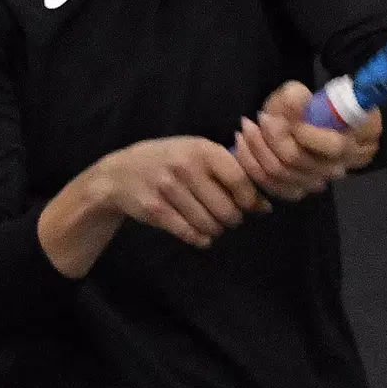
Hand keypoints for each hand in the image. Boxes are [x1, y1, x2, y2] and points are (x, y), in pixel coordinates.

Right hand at [91, 136, 270, 249]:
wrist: (121, 173)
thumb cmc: (170, 162)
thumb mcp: (199, 156)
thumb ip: (232, 175)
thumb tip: (265, 207)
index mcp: (202, 149)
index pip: (239, 179)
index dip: (249, 199)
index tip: (246, 205)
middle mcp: (186, 166)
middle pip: (226, 209)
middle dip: (232, 219)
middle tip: (227, 217)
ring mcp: (168, 187)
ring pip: (209, 224)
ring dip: (215, 230)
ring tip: (212, 224)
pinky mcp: (155, 209)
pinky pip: (188, 233)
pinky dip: (199, 238)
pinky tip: (199, 234)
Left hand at [233, 81, 382, 201]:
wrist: (310, 126)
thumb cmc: (311, 107)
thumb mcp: (305, 94)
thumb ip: (297, 97)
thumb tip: (294, 102)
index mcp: (353, 142)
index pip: (332, 146)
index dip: (303, 132)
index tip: (278, 115)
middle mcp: (337, 167)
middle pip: (300, 161)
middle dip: (271, 139)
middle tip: (255, 119)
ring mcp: (318, 182)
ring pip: (283, 175)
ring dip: (257, 150)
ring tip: (246, 129)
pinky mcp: (298, 190)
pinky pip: (273, 187)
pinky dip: (253, 168)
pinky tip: (244, 148)